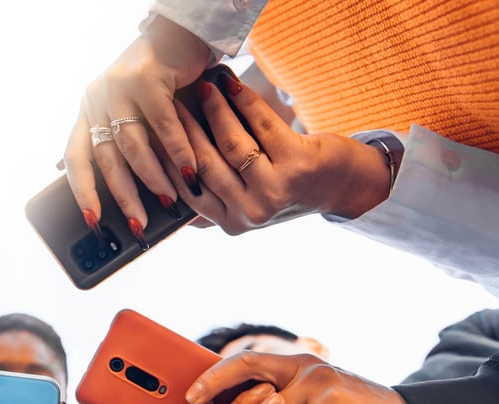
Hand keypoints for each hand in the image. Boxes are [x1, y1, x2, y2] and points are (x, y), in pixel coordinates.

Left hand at [63, 15, 209, 238]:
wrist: (182, 33)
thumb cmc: (162, 80)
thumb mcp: (137, 113)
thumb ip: (128, 144)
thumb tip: (126, 189)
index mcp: (88, 110)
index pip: (75, 158)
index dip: (82, 191)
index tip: (93, 220)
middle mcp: (96, 99)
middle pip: (106, 159)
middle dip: (124, 196)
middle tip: (139, 223)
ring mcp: (118, 87)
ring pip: (133, 145)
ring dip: (153, 177)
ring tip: (169, 199)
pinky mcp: (145, 78)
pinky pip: (161, 126)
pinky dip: (177, 151)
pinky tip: (188, 170)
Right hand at [164, 73, 390, 233]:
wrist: (341, 186)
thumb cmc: (286, 188)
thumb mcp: (245, 205)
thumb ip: (211, 204)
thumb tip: (165, 187)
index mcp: (232, 223)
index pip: (189, 188)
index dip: (170, 157)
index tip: (157, 128)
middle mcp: (251, 212)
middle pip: (204, 164)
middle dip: (185, 129)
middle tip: (171, 102)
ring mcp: (275, 190)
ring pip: (231, 144)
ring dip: (214, 110)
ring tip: (203, 88)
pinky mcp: (297, 163)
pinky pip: (261, 124)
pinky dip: (244, 100)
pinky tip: (231, 84)